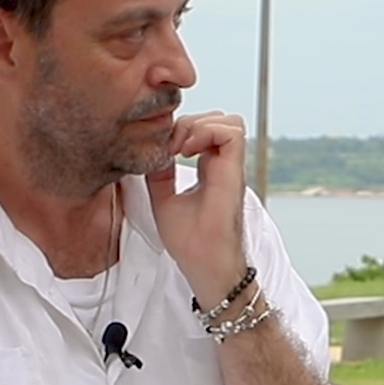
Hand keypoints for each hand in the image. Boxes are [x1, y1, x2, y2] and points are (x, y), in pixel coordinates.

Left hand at [146, 112, 248, 304]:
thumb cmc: (190, 242)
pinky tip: (185, 151)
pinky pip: (231, 133)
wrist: (205, 264)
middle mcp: (225, 166)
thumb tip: (149, 152)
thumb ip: (160, 175)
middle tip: (168, 144)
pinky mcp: (234, 173)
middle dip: (190, 122)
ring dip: (199, 124)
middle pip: (219, 120)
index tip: (160, 148)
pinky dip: (206, 132)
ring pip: (229, 121)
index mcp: (211, 171)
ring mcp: (232, 168)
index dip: (181, 130)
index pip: (206, 132)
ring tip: (178, 147)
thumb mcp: (163, 199)